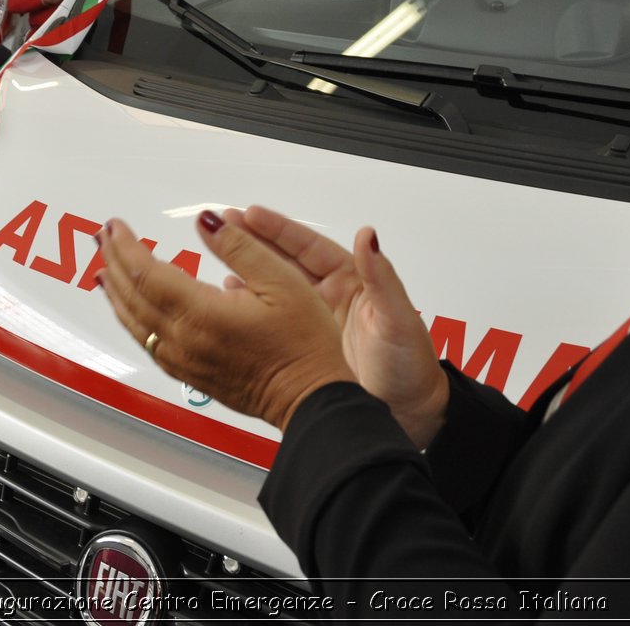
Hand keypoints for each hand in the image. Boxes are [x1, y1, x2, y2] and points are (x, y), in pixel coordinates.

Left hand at [98, 213, 348, 431]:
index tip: (116, 224)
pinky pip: (146, 341)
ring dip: (115, 292)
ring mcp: (183, 360)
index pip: (146, 272)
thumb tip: (207, 221)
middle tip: (103, 236)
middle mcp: (184, 340)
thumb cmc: (303, 344)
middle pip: (132, 295)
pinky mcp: (188, 373)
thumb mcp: (282, 280)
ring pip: (133, 322)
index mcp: (202, 313)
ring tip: (105, 267)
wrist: (310, 398)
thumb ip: (239, 247)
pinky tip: (129, 308)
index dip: (126, 245)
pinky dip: (130, 318)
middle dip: (113, 262)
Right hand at [234, 207, 447, 447]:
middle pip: (284, 261)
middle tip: (224, 226)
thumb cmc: (410, 365)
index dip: (279, 229)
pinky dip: (249, 305)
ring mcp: (313, 322)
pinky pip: (270, 319)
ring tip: (219, 254)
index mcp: (352, 281)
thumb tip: (368, 237)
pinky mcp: (303, 347)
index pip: (308, 246)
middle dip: (254, 241)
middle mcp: (329, 296)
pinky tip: (230, 296)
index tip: (251, 215)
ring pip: (273, 288)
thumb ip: (381, 277)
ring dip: (248, 270)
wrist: (409, 413)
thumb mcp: (396, 319)